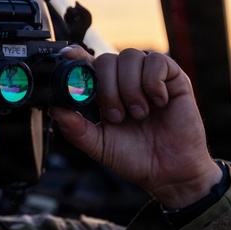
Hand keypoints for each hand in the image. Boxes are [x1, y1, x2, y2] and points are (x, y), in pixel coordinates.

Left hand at [50, 47, 221, 208]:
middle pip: (106, 59)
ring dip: (130, 88)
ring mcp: (150, 78)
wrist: (169, 173)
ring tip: (139, 113)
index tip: (67, 56)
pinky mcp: (174, 79)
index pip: (88, 64)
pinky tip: (158, 102)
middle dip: (108, 88)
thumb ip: (77, 129)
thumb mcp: (99, 146)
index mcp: (107, 93)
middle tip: (117, 116)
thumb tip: (56, 110)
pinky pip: (157, 62)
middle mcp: (127, 81)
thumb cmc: (137, 159)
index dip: (77, 56)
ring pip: (130, 57)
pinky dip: (153, 83)